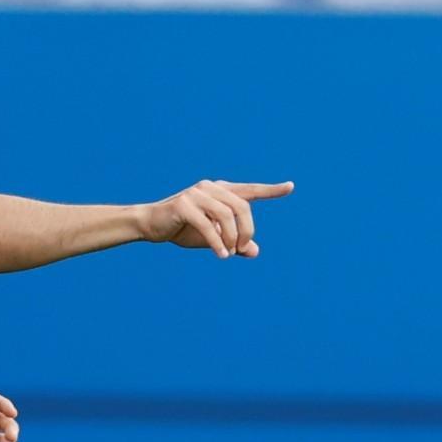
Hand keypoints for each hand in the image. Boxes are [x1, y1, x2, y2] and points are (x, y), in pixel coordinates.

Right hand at [140, 180, 293, 257]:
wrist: (151, 225)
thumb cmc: (182, 229)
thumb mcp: (212, 238)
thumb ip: (233, 242)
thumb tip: (254, 251)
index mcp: (220, 191)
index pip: (250, 190)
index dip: (271, 189)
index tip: (290, 187)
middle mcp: (210, 188)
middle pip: (241, 207)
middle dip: (247, 230)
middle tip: (242, 248)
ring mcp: (196, 194)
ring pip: (226, 215)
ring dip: (232, 238)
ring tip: (229, 253)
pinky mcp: (184, 205)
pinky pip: (207, 225)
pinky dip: (217, 242)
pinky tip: (221, 255)